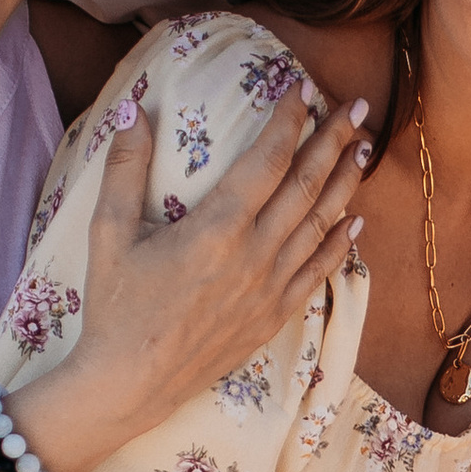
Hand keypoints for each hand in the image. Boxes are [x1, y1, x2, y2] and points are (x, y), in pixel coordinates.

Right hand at [62, 81, 367, 428]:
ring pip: (321, 225)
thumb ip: (123, 167)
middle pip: (306, 185)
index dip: (289, 120)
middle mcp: (254, 256)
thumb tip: (134, 108)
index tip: (303, 88)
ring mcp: (270, 288)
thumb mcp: (107, 233)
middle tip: (357, 106)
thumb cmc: (115, 306)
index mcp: (216, 229)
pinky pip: (319, 272)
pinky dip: (341, 244)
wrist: (131, 383)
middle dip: (334, 140)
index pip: (267, 159)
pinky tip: (355, 221)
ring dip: (345, 184)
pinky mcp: (274, 316)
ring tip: (362, 149)